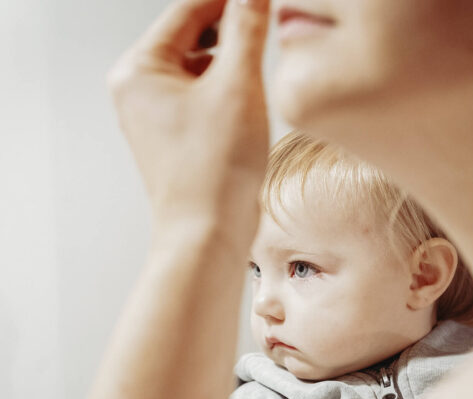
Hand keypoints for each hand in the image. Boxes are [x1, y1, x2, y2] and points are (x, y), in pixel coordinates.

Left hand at [108, 0, 269, 247]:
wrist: (208, 234)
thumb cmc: (214, 171)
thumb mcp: (238, 86)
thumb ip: (247, 29)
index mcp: (139, 69)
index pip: (188, 10)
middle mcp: (137, 89)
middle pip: (190, 37)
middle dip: (230, 28)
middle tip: (265, 21)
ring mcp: (153, 115)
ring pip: (197, 68)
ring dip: (230, 59)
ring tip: (262, 59)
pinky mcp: (173, 137)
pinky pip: (200, 96)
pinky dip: (225, 88)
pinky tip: (250, 96)